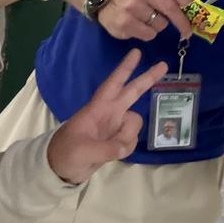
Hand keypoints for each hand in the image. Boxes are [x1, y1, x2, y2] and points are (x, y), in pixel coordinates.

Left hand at [47, 48, 166, 184]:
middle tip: (164, 65)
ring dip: (127, 137)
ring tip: (109, 149)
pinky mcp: (117, 140)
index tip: (136, 52)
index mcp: (99, 107)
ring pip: (135, 124)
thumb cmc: (66, 152)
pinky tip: (112, 155)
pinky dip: (125, 148)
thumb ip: (106, 149)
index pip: (114, 83)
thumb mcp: (82, 151)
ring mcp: (115, 126)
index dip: (125, 68)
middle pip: (133, 92)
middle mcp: (110, 113)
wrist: (60, 170)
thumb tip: (124, 147)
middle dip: (147, 78)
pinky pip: (132, 141)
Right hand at [98, 0, 192, 40]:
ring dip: (159, 26)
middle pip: (170, 7)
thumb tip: (189, 6)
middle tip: (188, 31)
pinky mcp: (125, 24)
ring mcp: (131, 8)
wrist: (104, 3)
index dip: (187, 0)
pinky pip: (149, 34)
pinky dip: (149, 34)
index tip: (193, 10)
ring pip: (160, 24)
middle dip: (182, 22)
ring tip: (147, 21)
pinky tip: (139, 27)